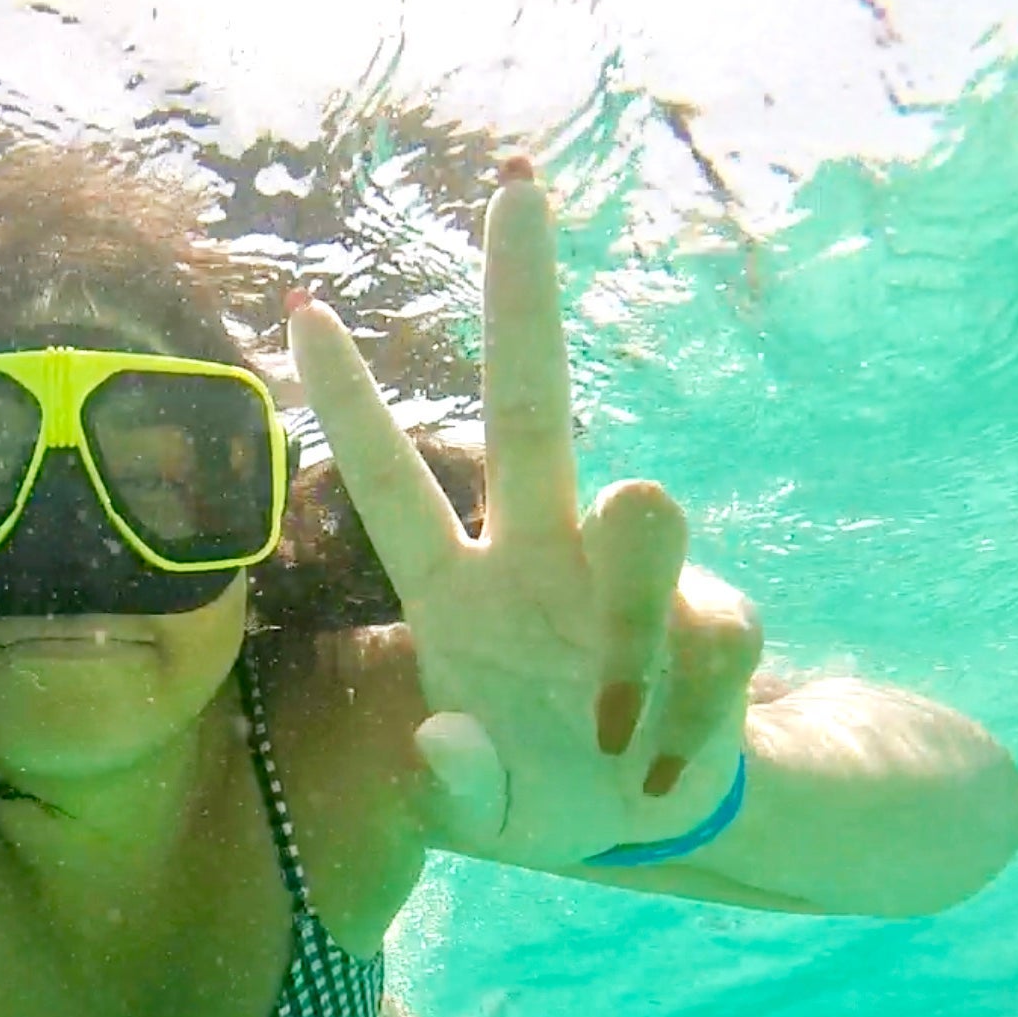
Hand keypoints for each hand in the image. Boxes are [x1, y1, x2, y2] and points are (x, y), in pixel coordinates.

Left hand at [288, 158, 762, 867]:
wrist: (645, 824)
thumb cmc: (533, 798)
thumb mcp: (477, 819)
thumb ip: (451, 793)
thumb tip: (447, 738)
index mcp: (457, 592)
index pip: (392, 485)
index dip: (349, 404)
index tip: (300, 310)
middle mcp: (540, 554)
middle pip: (533, 410)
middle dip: (522, 303)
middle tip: (515, 192)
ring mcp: (630, 577)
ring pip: (648, 509)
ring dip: (635, 614)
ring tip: (612, 730)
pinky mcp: (716, 617)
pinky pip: (717, 637)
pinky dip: (688, 715)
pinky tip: (663, 770)